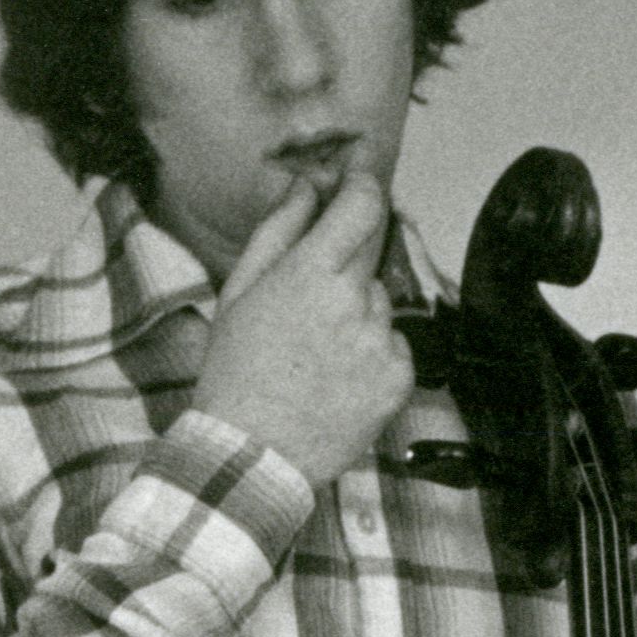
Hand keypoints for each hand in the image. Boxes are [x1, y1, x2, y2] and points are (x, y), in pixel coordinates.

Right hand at [191, 169, 416, 489]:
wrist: (253, 454)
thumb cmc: (236, 370)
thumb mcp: (240, 291)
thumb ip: (278, 230)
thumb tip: (306, 185)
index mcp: (311, 273)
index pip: (364, 204)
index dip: (364, 187)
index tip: (357, 183)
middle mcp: (355, 303)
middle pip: (373, 252)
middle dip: (347, 260)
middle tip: (313, 297)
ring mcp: (382, 343)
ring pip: (381, 304)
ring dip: (358, 314)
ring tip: (317, 352)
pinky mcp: (400, 379)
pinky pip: (394, 346)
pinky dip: (373, 354)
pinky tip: (338, 377)